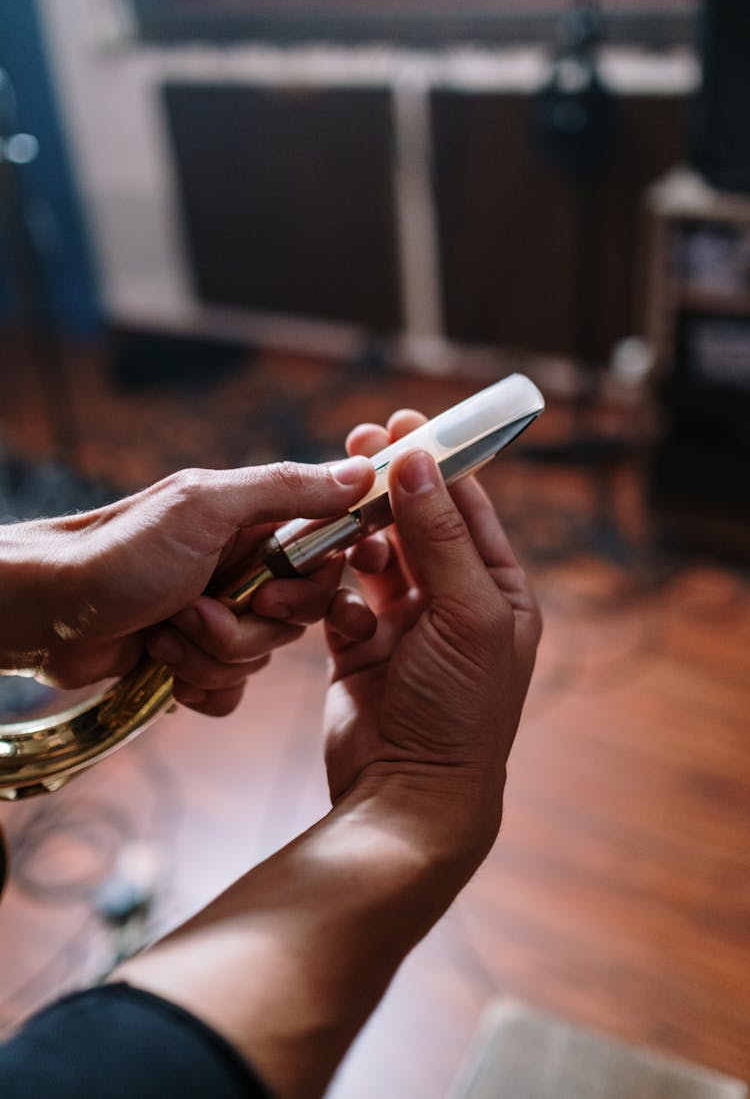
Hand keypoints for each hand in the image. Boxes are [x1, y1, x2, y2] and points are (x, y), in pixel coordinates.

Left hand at [0, 457, 373, 714]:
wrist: (44, 613)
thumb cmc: (118, 552)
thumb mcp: (206, 508)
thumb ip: (287, 490)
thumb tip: (361, 472)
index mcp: (252, 521)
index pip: (327, 553)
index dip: (315, 584)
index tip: (273, 592)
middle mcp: (241, 566)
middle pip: (298, 616)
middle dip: (248, 626)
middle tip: (197, 609)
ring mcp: (218, 614)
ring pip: (263, 657)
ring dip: (211, 655)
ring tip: (163, 632)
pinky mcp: (194, 657)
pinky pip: (232, 689)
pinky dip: (199, 685)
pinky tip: (163, 666)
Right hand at [324, 413, 540, 857]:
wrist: (408, 793)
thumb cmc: (458, 710)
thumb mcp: (465, 615)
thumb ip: (440, 538)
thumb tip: (419, 463)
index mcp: (497, 591)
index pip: (467, 509)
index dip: (437, 463)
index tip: (406, 423)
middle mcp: (452, 601)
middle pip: (415, 524)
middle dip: (387, 487)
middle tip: (358, 444)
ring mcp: (403, 623)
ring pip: (371, 555)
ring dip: (352, 537)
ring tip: (332, 521)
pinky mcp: (357, 645)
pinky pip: (338, 595)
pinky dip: (329, 587)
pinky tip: (323, 590)